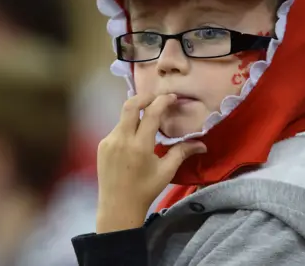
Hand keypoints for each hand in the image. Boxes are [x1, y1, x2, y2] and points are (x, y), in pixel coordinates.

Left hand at [95, 93, 206, 232]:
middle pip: (130, 105)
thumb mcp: (166, 171)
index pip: (150, 113)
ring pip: (123, 118)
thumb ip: (182, 152)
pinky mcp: (101, 145)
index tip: (172, 97)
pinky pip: (117, 129)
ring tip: (148, 120)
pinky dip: (128, 128)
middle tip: (157, 99)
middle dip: (145, 97)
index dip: (162, 101)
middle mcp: (121, 139)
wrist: (118, 207)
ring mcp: (108, 141)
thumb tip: (203, 144)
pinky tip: (136, 137)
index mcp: (139, 146)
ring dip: (136, 114)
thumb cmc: (145, 190)